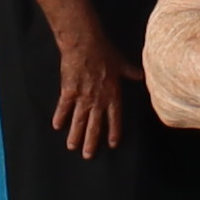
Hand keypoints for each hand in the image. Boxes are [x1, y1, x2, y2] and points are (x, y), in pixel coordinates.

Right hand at [48, 19, 125, 158]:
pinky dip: (60, 117)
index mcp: (112, 94)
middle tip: (88, 155)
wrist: (84, 44)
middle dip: (91, 141)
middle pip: (95, 125)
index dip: (113, 131)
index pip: (115, 118)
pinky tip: (57, 126)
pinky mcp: (68, 91)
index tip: (112, 144)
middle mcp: (98, 99)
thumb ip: (131, 72)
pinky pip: (64, 107)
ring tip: (72, 147)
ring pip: (79, 121)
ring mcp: (82, 97)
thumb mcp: (121, 63)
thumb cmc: (104, 52)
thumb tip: (142, 75)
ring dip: (75, 135)